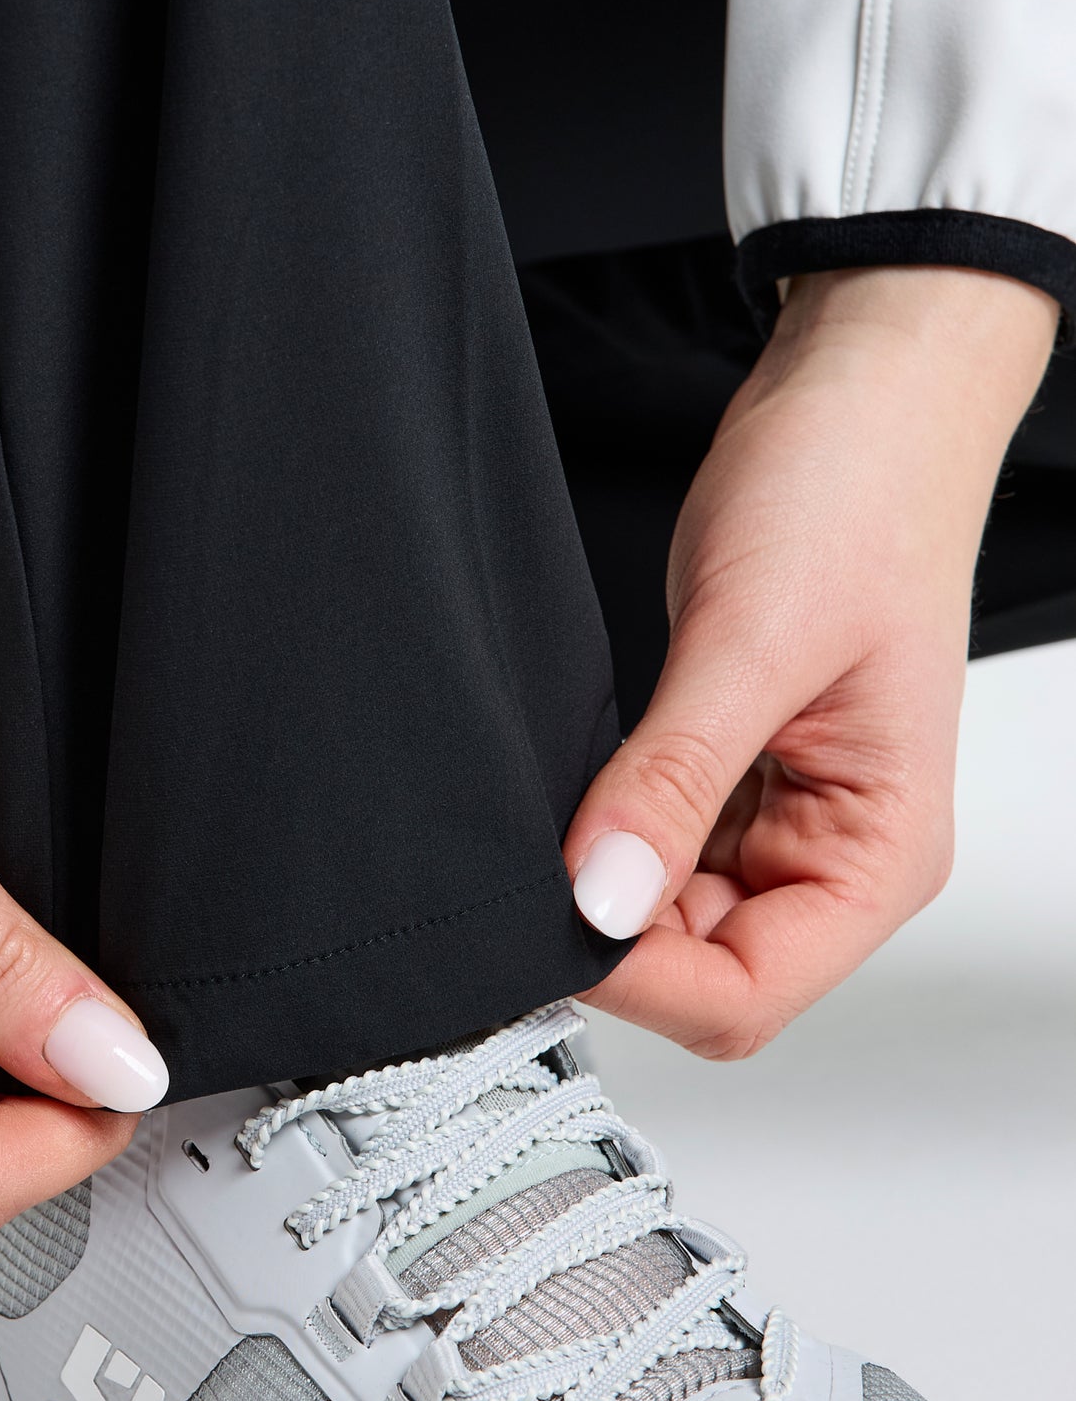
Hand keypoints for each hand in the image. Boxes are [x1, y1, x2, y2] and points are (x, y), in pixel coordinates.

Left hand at [566, 265, 1057, 1058]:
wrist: (856, 403)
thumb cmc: (854, 497)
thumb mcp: (753, 641)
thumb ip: (674, 778)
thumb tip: (599, 898)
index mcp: (880, 857)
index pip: (744, 996)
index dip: (636, 976)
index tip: (549, 912)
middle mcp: (834, 860)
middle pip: (695, 977)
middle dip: (606, 936)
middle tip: (521, 862)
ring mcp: (777, 824)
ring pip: (660, 922)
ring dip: (597, 885)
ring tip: (546, 809)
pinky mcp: (727, 779)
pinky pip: (649, 849)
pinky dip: (600, 836)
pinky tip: (570, 787)